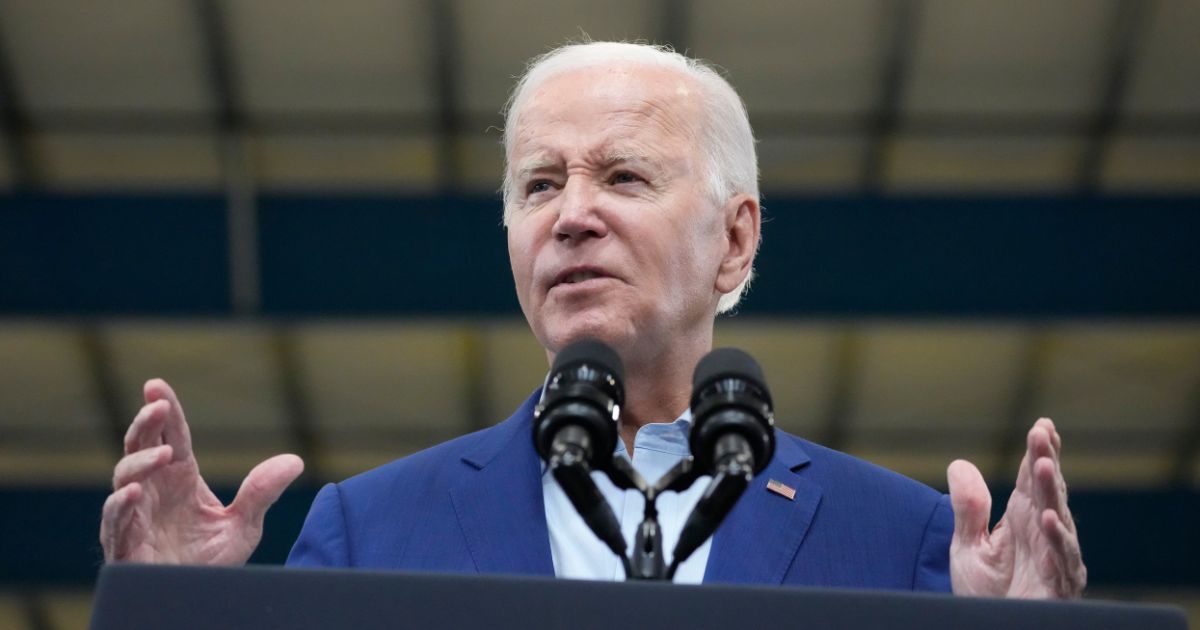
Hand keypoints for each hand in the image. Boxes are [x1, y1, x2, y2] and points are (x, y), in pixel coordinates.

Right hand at [100, 379, 304, 564]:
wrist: (193, 601)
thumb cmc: (209, 561)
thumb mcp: (243, 525)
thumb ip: (261, 492)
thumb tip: (296, 461)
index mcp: (180, 478)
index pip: (170, 436)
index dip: (164, 411)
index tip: (156, 386)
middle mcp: (154, 490)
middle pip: (140, 446)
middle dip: (145, 424)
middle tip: (156, 404)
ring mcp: (135, 515)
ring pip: (125, 477)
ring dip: (141, 462)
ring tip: (164, 456)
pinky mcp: (123, 544)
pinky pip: (116, 521)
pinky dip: (122, 505)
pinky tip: (136, 493)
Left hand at [947, 418, 1086, 597]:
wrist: (988, 627)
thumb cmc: (985, 593)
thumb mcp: (968, 547)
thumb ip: (968, 509)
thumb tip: (959, 463)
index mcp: (1022, 520)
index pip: (1031, 480)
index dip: (1038, 452)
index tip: (1042, 425)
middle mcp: (1043, 534)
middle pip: (1046, 491)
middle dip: (1045, 460)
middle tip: (1042, 432)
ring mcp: (1055, 558)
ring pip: (1058, 518)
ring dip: (1051, 492)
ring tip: (1043, 464)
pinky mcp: (1060, 584)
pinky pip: (1062, 559)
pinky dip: (1057, 539)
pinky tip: (1047, 518)